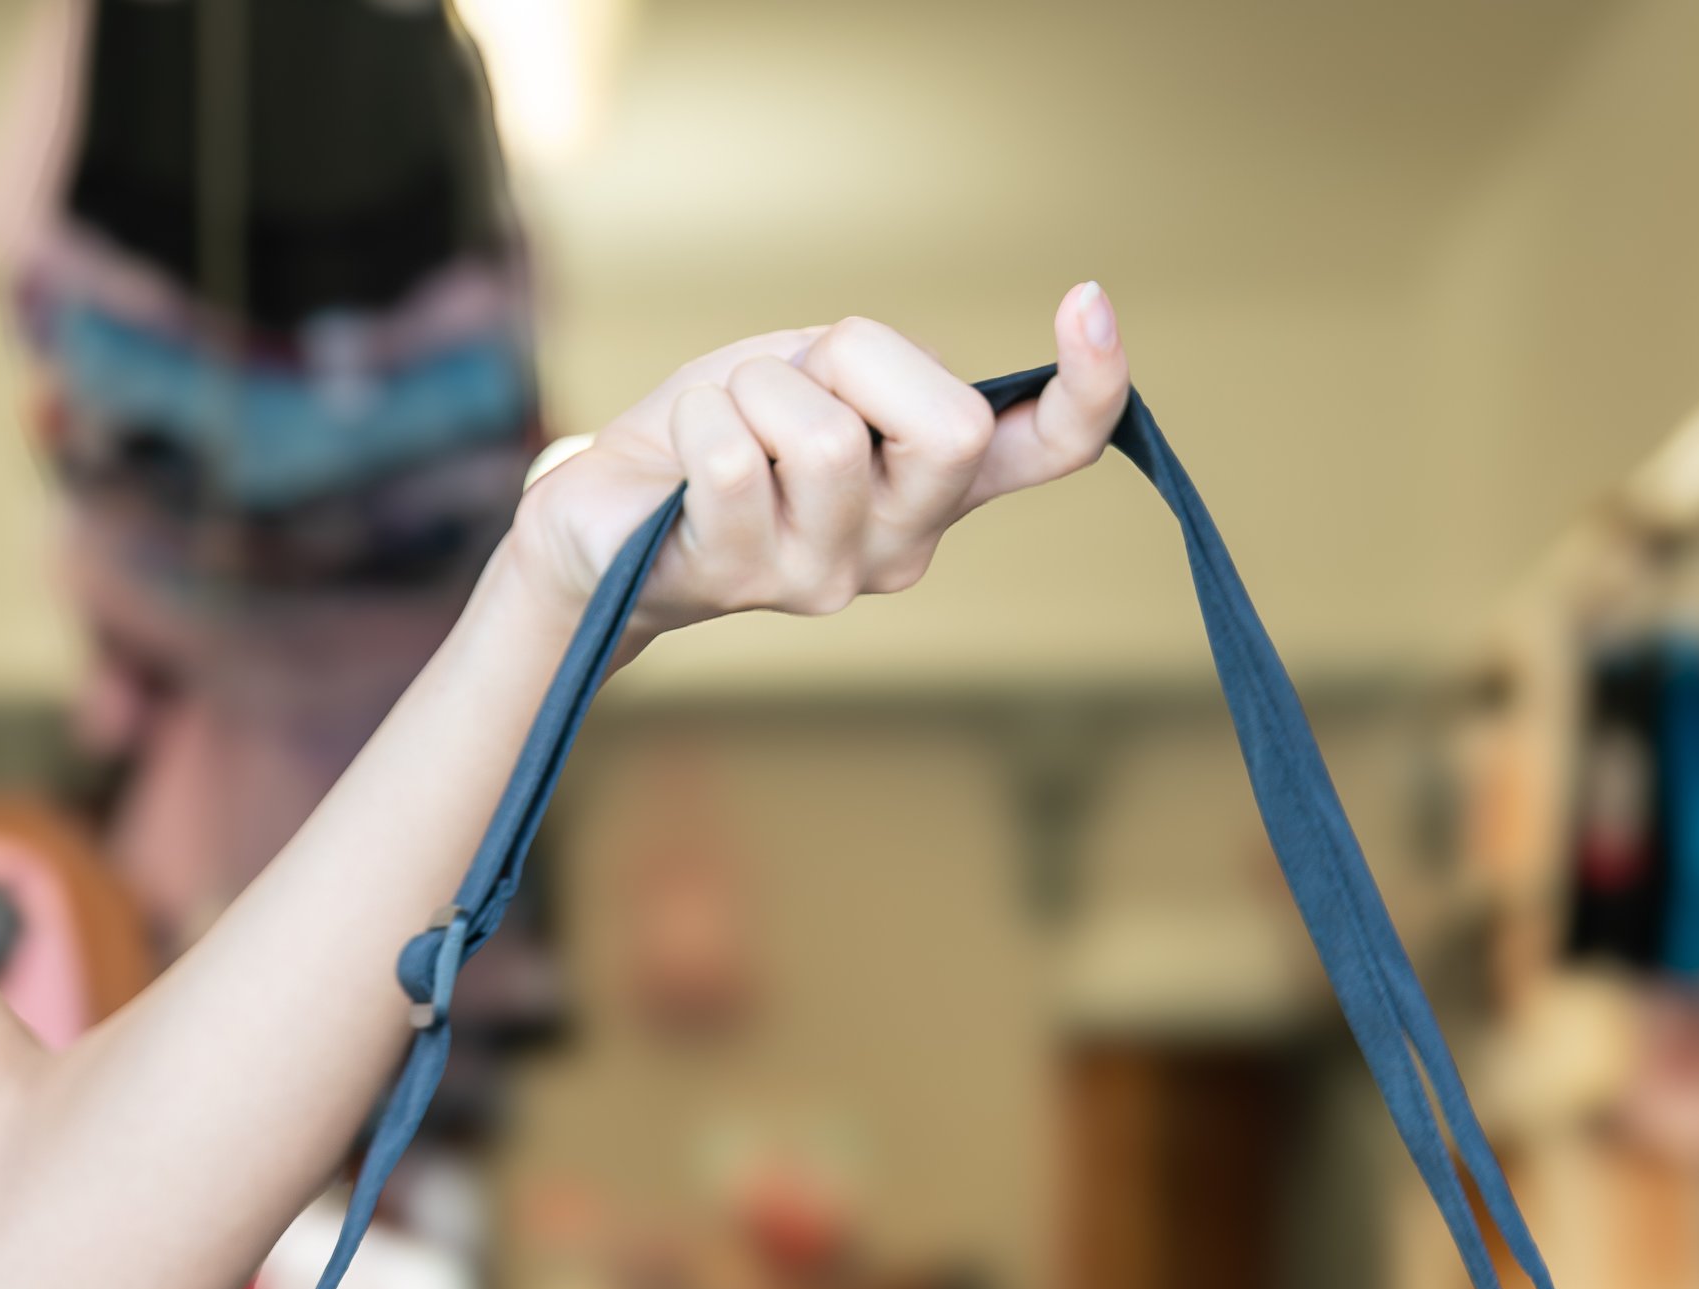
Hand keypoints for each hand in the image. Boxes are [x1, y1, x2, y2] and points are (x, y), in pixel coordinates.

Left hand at [504, 283, 1128, 641]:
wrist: (608, 522)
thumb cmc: (722, 434)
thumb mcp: (816, 376)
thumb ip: (883, 375)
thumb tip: (910, 379)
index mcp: (934, 487)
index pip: (1047, 449)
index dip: (1091, 385)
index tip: (1088, 300)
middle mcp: (900, 543)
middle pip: (952, 431)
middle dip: (862, 361)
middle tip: (798, 382)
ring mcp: (825, 575)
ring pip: (827, 438)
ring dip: (760, 389)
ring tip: (729, 421)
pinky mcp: (743, 579)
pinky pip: (732, 456)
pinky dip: (702, 416)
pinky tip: (684, 454)